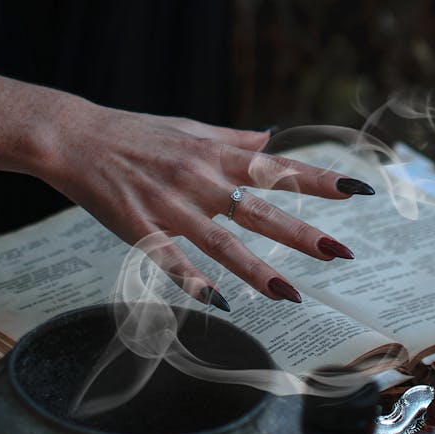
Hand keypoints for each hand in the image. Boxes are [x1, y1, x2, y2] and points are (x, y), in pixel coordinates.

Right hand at [30, 94, 369, 306]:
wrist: (77, 137)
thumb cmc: (136, 133)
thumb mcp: (190, 129)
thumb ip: (233, 139)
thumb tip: (272, 138)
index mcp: (215, 155)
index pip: (277, 168)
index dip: (318, 180)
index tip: (357, 190)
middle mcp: (200, 180)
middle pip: (259, 210)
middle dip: (302, 234)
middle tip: (342, 253)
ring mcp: (170, 207)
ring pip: (221, 243)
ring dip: (258, 271)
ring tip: (292, 295)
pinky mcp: (140, 228)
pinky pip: (171, 260)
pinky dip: (194, 282)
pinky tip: (218, 304)